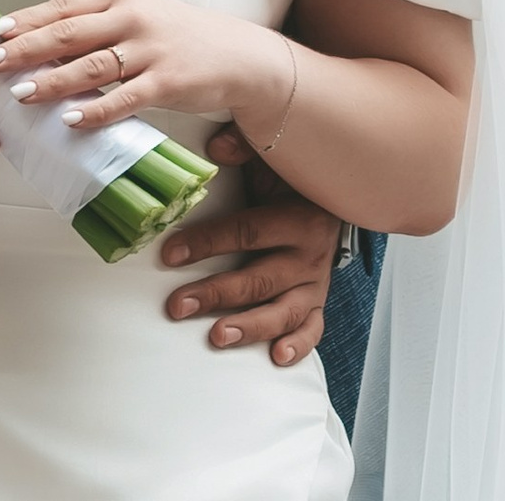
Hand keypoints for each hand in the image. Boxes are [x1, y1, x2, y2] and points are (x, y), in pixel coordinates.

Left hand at [0, 0, 294, 132]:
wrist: (239, 55)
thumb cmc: (179, 36)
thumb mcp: (137, 15)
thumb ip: (95, 23)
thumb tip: (38, 40)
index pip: (62, 8)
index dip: (25, 21)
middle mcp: (132, 18)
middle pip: (68, 33)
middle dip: (25, 49)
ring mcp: (150, 49)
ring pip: (91, 65)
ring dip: (52, 80)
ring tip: (21, 93)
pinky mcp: (168, 81)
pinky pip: (124, 98)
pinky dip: (96, 109)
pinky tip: (70, 119)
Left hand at [156, 125, 337, 365]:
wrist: (335, 200)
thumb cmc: (290, 180)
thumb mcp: (271, 158)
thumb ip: (244, 147)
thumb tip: (215, 148)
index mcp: (298, 217)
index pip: (247, 232)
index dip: (206, 243)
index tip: (169, 254)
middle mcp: (310, 254)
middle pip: (260, 278)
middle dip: (216, 293)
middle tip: (177, 305)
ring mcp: (316, 283)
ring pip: (284, 311)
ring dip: (250, 326)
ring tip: (217, 336)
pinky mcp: (318, 302)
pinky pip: (312, 329)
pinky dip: (298, 346)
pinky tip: (276, 358)